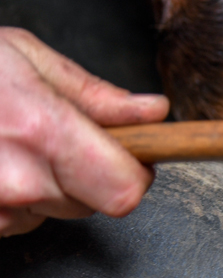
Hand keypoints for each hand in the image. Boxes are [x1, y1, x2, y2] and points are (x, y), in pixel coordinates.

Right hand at [0, 27, 168, 235]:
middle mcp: (16, 180)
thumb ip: (96, 95)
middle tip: (67, 138)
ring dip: (52, 183)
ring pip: (57, 211)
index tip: (136, 156)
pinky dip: (20, 195)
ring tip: (18, 143)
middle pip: (96, 203)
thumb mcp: (28, 59)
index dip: (136, 173)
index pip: (123, 189)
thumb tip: (151, 112)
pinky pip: (20, 218)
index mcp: (41, 131)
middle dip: (94, 172)